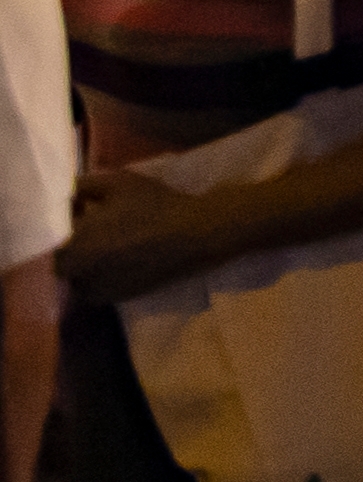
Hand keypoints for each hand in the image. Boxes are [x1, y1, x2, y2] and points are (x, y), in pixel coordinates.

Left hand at [56, 167, 211, 306]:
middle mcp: (74, 270)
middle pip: (60, 256)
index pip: (50, 231)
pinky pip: (93, 287)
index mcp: (69, 242)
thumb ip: (83, 185)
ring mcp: (92, 289)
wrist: (194, 236)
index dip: (66, 218)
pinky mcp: (111, 299)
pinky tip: (122, 259)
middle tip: (98, 225)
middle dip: (73, 241)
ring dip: (85, 259)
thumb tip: (67, 192)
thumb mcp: (119, 183)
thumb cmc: (154, 206)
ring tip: (112, 243)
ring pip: (75, 273)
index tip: (82, 207)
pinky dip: (100, 274)